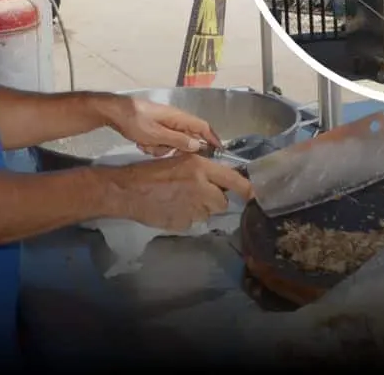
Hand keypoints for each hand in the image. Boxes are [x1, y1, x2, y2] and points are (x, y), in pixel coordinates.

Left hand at [108, 98, 220, 157]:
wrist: (115, 113)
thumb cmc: (137, 122)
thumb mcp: (157, 135)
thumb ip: (178, 140)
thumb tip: (198, 145)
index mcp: (180, 118)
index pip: (203, 127)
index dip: (212, 139)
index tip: (218, 151)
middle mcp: (175, 119)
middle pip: (186, 138)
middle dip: (174, 149)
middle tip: (159, 150)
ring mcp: (165, 123)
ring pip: (172, 142)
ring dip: (160, 148)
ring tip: (146, 145)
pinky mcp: (156, 127)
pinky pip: (161, 141)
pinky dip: (153, 145)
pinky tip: (141, 143)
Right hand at [109, 154, 253, 231]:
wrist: (128, 191)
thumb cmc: (150, 172)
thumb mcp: (178, 160)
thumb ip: (200, 168)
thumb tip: (218, 177)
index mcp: (200, 168)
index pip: (233, 180)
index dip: (247, 189)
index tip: (255, 195)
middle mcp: (201, 187)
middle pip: (221, 201)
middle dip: (214, 200)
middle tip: (199, 195)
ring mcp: (192, 208)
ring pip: (207, 213)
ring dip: (199, 210)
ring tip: (180, 201)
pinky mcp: (183, 223)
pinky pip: (192, 222)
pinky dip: (186, 218)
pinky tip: (172, 210)